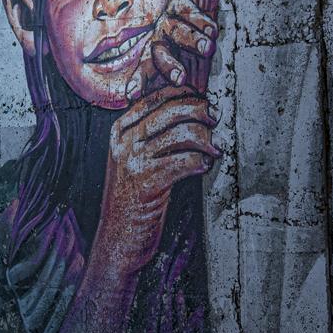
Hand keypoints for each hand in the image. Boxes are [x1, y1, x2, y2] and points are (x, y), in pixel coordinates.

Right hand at [88, 85, 220, 285]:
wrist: (117, 238)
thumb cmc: (132, 199)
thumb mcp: (134, 160)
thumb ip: (152, 136)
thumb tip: (191, 112)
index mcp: (120, 130)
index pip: (155, 97)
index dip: (183, 94)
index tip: (203, 99)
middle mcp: (124, 140)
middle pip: (170, 110)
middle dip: (199, 110)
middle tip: (216, 118)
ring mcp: (133, 160)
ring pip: (181, 133)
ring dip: (206, 139)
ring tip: (215, 150)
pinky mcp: (146, 181)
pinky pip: (183, 161)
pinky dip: (200, 162)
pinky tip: (204, 167)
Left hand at [133, 0, 220, 100]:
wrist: (223, 3)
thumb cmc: (211, 42)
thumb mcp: (207, 66)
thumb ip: (201, 85)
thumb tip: (212, 115)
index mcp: (165, 55)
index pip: (148, 71)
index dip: (139, 83)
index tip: (131, 97)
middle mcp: (162, 37)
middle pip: (155, 52)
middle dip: (166, 66)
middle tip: (180, 79)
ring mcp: (170, 16)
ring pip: (173, 29)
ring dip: (191, 41)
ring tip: (209, 49)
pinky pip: (186, 9)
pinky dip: (199, 21)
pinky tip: (213, 30)